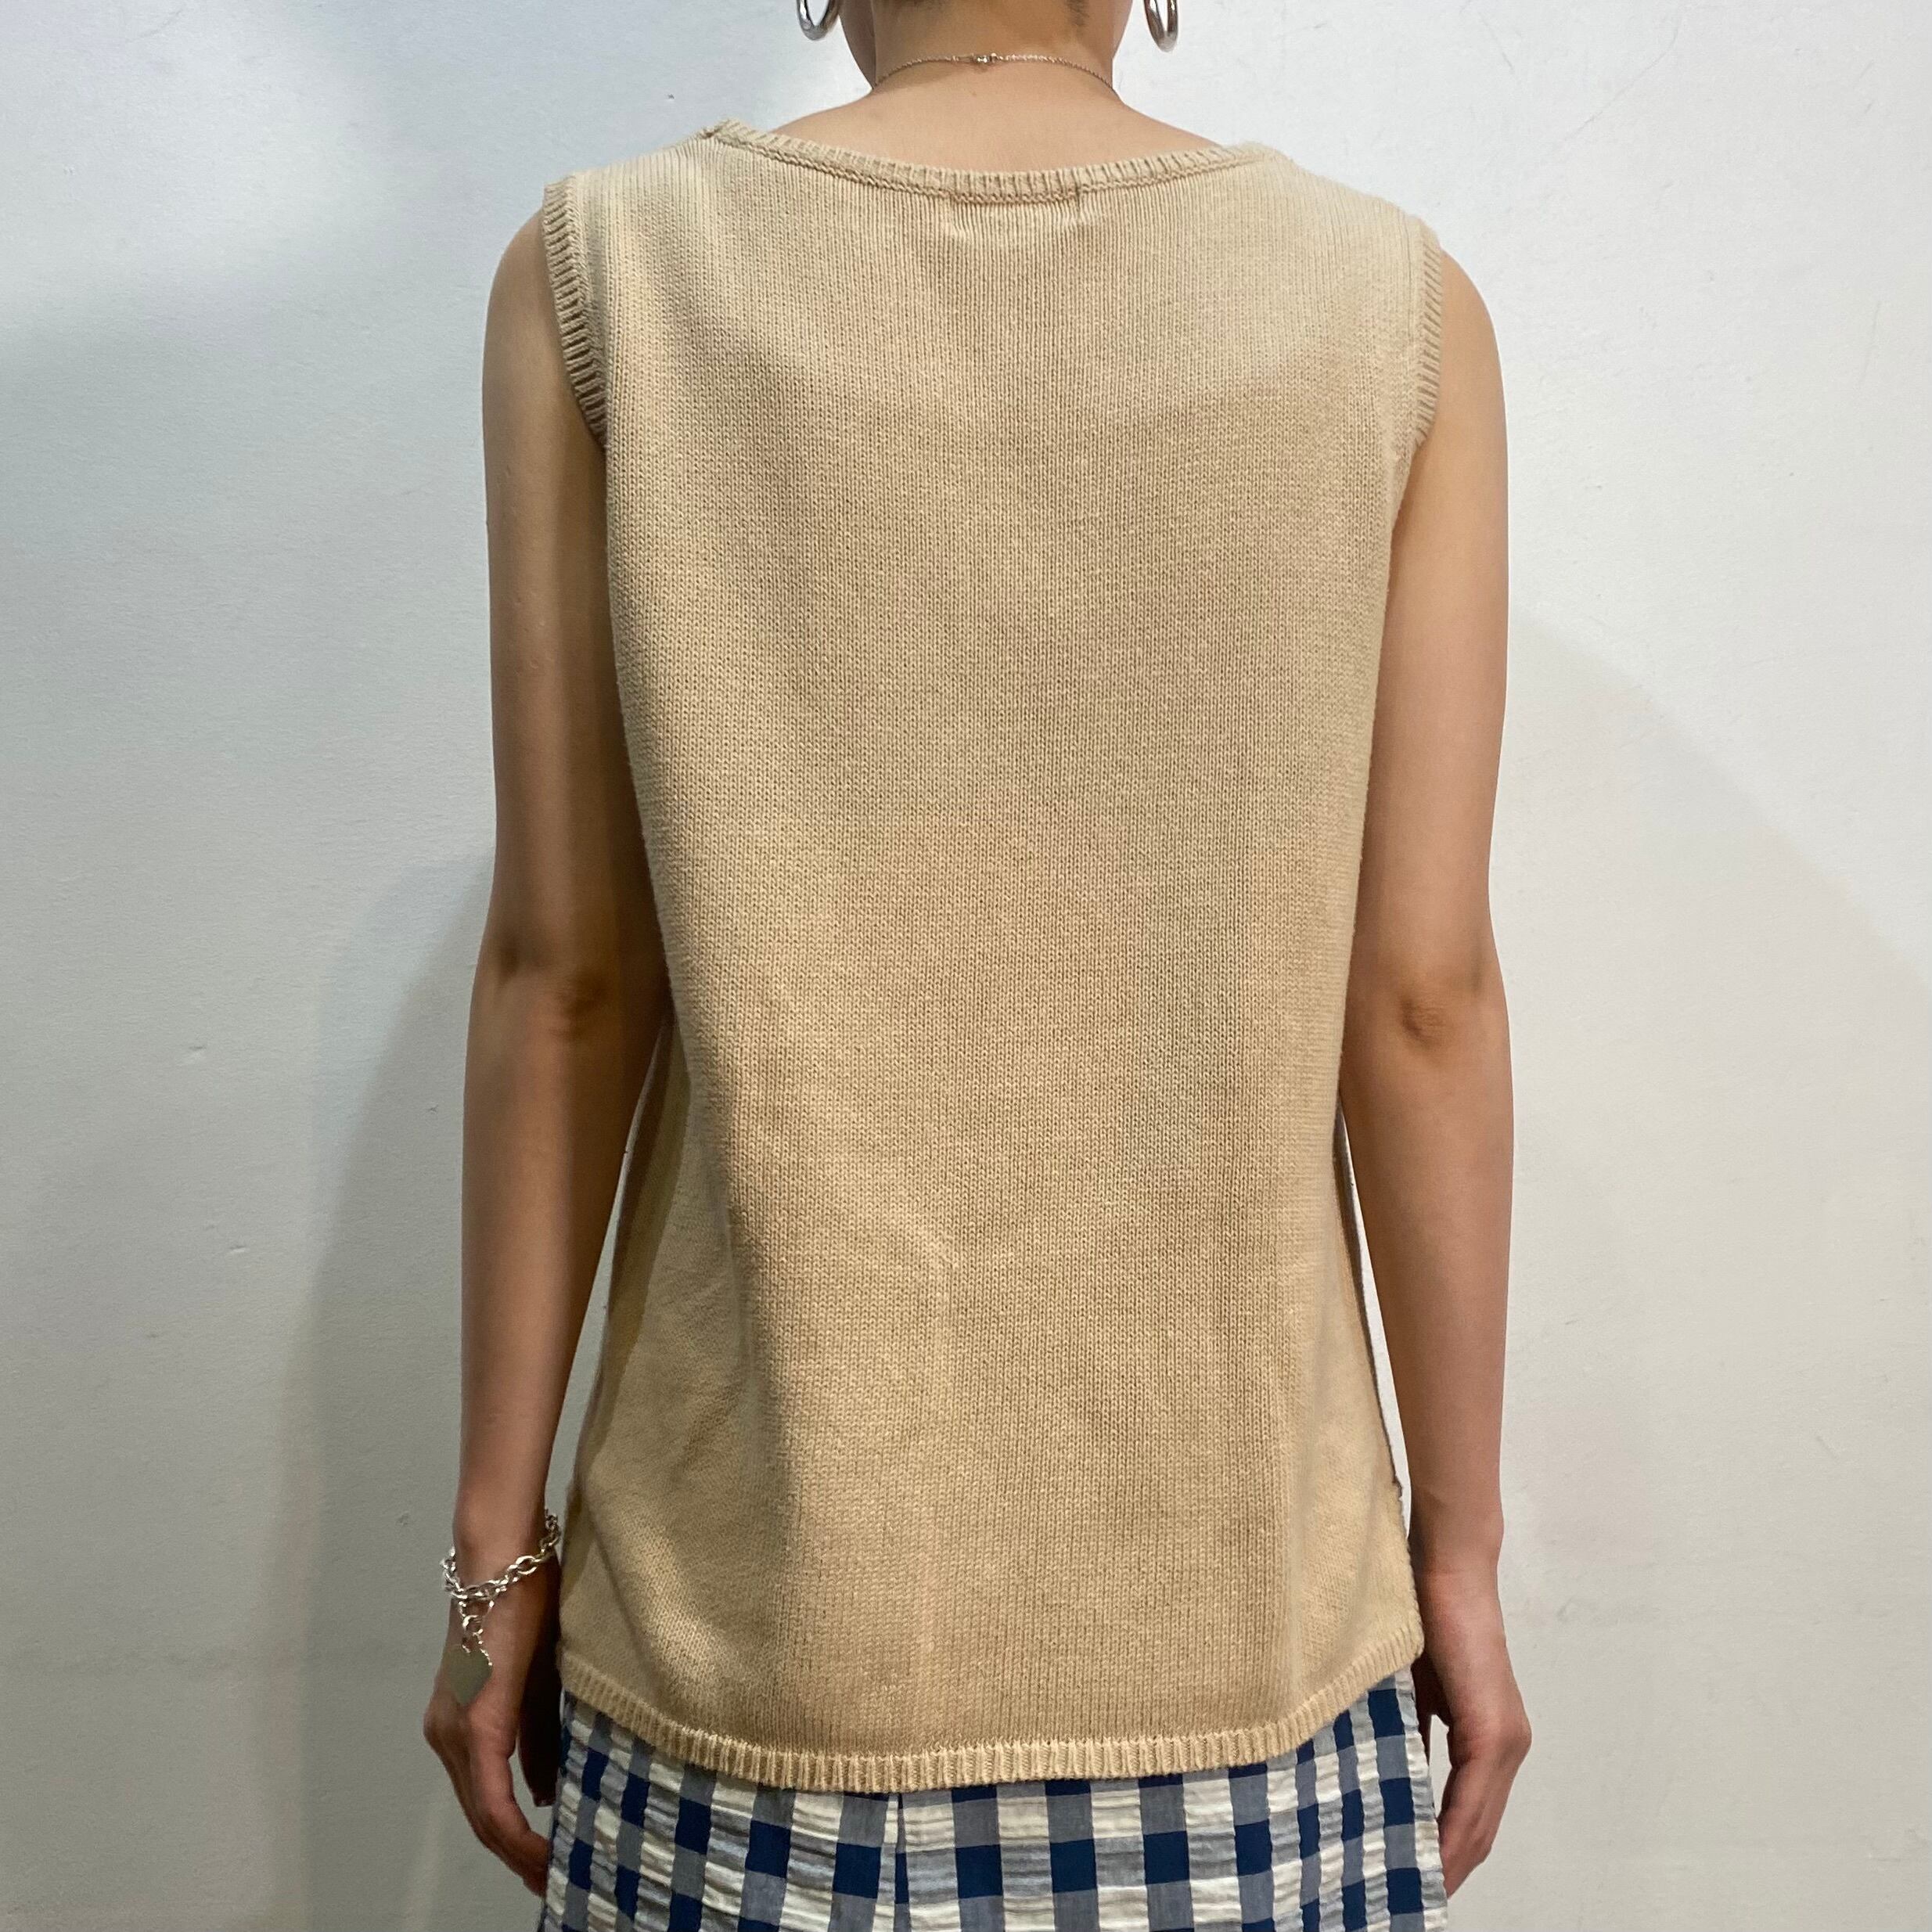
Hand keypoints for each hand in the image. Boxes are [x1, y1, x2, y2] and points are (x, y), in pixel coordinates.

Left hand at [422, 1539, 563, 1897]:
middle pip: (480, 1817)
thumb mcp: (539, 1683)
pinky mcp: (475, 1725)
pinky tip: (541, 1849)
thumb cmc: (525, 1605)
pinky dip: (516, 1829)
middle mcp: (446, 1735)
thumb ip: (539, 1740)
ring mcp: (454, 1732)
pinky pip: (492, 1797)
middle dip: (517, 1856)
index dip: (513, 1841)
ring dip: (518, 1849)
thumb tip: (546, 1794)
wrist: (504, 1560)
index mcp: (459, 1723)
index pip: (483, 1800)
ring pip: (483, 1813)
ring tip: (552, 1872)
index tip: (546, 1867)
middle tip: (552, 1882)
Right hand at [1410, 1564, 1531, 1895]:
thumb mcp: (1413, 1690)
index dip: (1447, 1854)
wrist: (1446, 1567)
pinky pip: (1470, 1801)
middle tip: (1404, 1900)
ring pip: (1478, 1825)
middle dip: (1445, 1871)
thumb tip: (1387, 1778)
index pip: (1473, 1817)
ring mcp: (1507, 1741)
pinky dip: (1447, 1835)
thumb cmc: (1423, 1615)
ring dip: (1446, 1862)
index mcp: (1492, 1738)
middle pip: (1480, 1833)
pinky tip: (1425, 1858)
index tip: (1412, 1880)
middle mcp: (1510, 1747)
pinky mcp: (1493, 1731)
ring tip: (1407, 1890)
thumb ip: (1411, 1734)